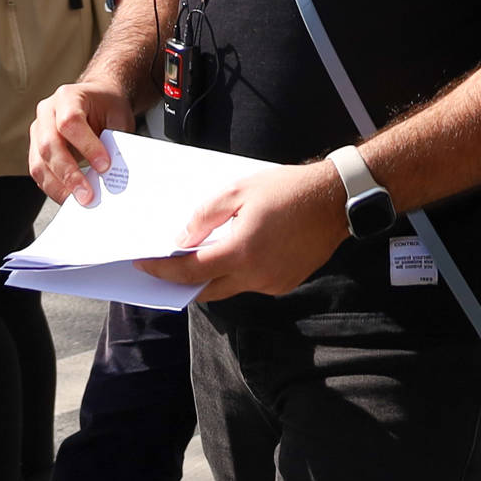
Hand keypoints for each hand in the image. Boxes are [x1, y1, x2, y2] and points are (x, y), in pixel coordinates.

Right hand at [29, 80, 132, 203]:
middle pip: (50, 145)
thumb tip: (114, 174)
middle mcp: (47, 112)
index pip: (70, 122)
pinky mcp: (36, 148)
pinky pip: (38, 171)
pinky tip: (69, 197)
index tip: (104, 166)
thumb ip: (115, 141)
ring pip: (39, 162)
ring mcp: (38, 130)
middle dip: (69, 174)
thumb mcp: (118, 117)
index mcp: (68, 96)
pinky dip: (53, 187)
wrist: (97, 98)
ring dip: (58, 186)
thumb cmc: (107, 106)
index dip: (86, 146)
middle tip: (87, 195)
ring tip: (78, 201)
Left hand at [141, 159, 348, 300]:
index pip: (191, 271)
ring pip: (230, 288)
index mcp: (242, 252)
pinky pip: (252, 283)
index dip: (163, 269)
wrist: (335, 200)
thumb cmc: (288, 189)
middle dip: (182, 282)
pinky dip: (237, 272)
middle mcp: (256, 275)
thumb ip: (204, 217)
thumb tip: (182, 239)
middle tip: (163, 269)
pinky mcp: (286, 283)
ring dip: (212, 276)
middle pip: (207, 290)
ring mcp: (273, 283)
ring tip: (198, 256)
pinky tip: (235, 253)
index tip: (145, 264)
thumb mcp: (238, 191)